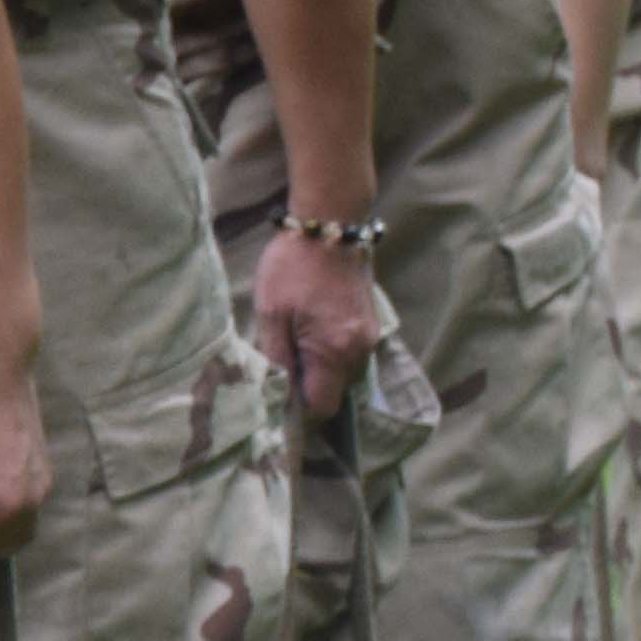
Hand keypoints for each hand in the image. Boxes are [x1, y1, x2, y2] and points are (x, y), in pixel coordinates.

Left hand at [254, 225, 387, 423]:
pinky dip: (328, 356)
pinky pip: (347, 356)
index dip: (297, 412)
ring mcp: (369, 338)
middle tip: (275, 372)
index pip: (321, 407)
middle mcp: (360, 351)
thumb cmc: (292, 267)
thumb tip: (275, 395)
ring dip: (316, 372)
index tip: (274, 403)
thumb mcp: (271, 313)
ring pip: (341, 376)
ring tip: (288, 348)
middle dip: (306, 390)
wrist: (329, 228)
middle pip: (333, 394)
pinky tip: (305, 336)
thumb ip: (275, 358)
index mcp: (335, 351)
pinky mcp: (369, 326)